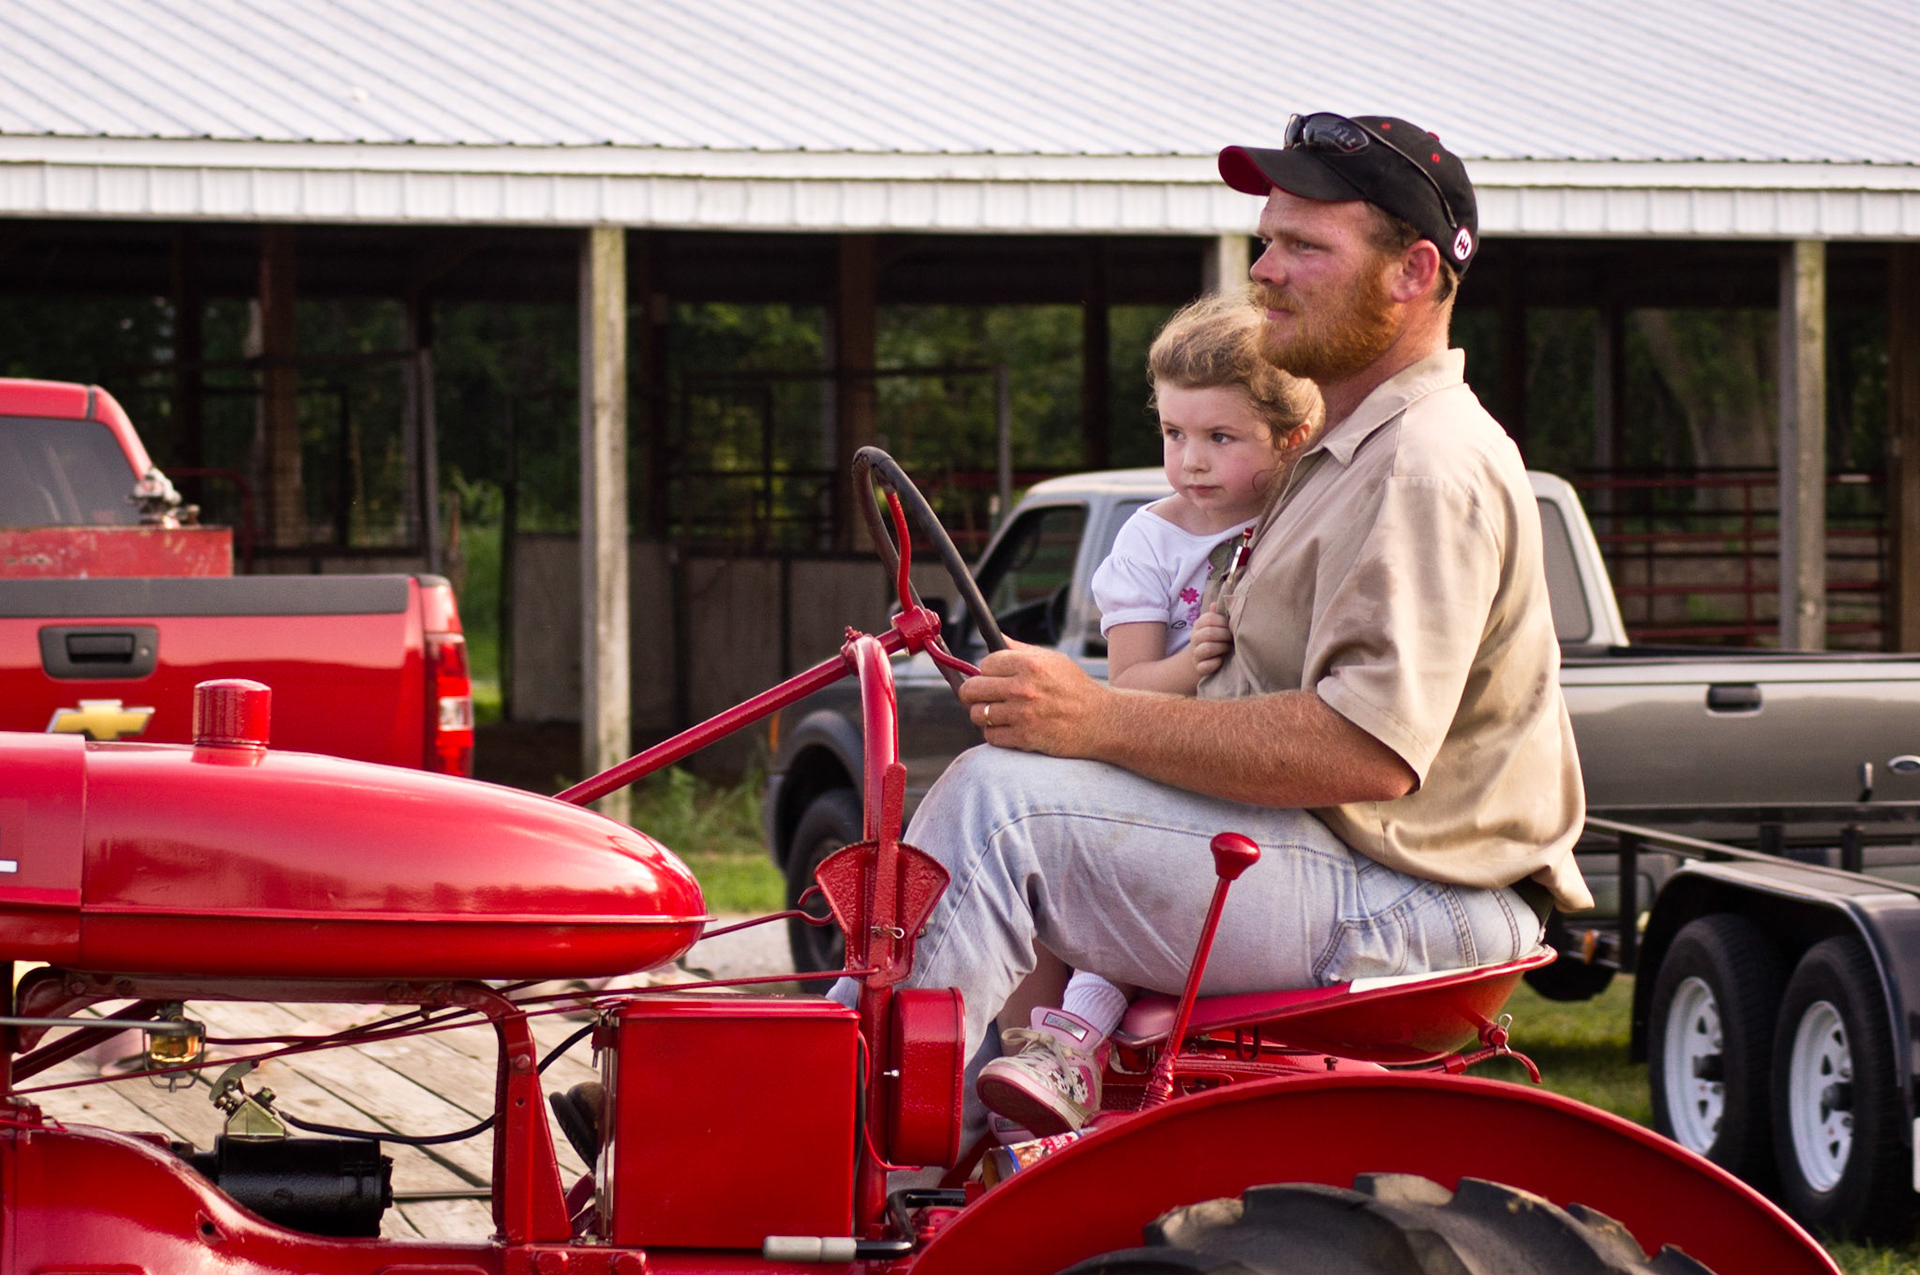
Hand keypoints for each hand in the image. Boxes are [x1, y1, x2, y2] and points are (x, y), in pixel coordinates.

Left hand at [958, 641, 1110, 755]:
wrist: (1101, 722)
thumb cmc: (1076, 689)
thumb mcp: (1053, 660)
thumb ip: (1021, 650)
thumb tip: (996, 638)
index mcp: (1029, 664)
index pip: (985, 663)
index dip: (987, 671)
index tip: (993, 677)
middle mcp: (1023, 688)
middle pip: (973, 689)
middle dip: (974, 693)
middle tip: (983, 696)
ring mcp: (1022, 714)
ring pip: (978, 714)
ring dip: (984, 715)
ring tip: (998, 713)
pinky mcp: (1024, 738)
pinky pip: (990, 736)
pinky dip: (994, 733)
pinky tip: (1007, 728)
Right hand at [1190, 608, 1232, 676]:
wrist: (1203, 659)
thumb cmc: (1215, 638)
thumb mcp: (1216, 625)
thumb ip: (1219, 614)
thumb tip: (1218, 603)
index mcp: (1199, 625)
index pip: (1209, 618)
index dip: (1223, 622)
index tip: (1231, 626)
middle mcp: (1194, 638)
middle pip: (1209, 633)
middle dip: (1225, 636)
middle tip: (1233, 638)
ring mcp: (1196, 654)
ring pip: (1207, 649)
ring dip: (1222, 648)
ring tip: (1229, 648)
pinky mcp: (1199, 668)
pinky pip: (1206, 666)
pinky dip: (1216, 663)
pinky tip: (1222, 660)